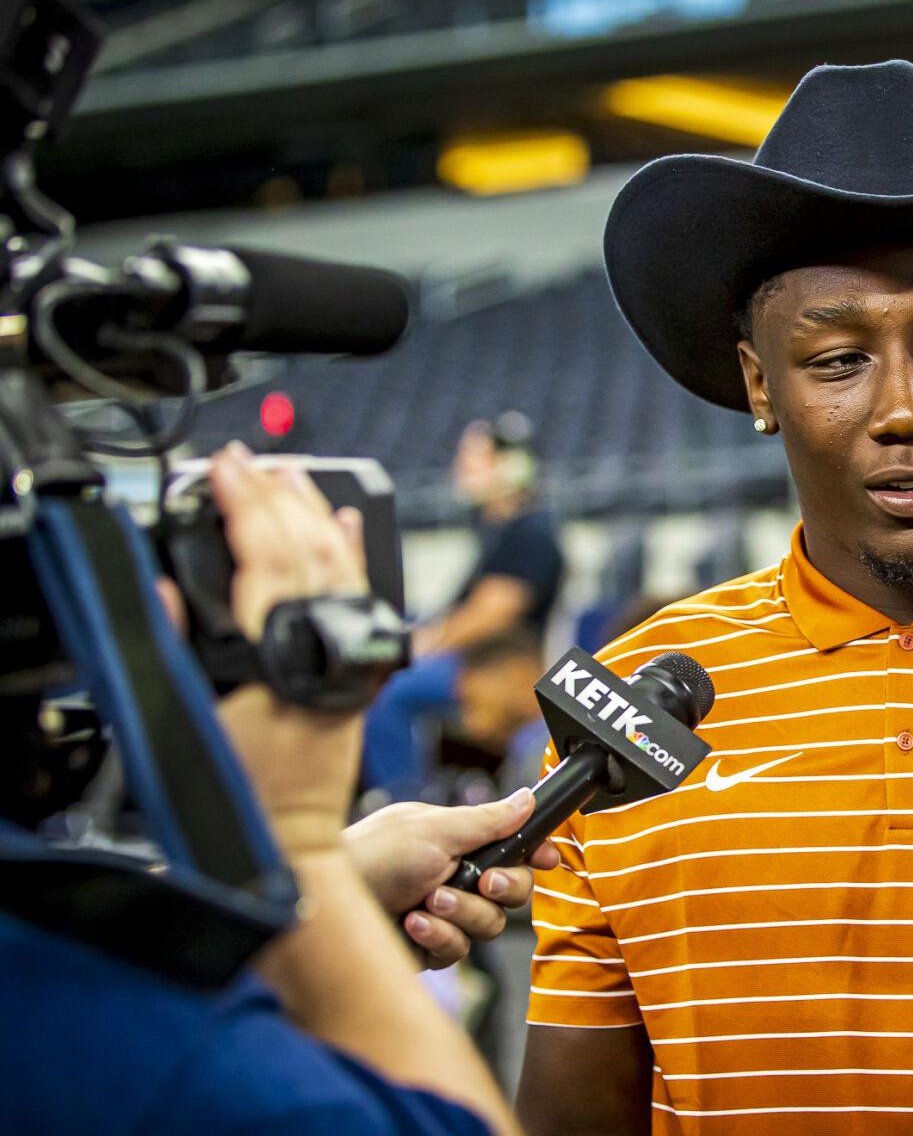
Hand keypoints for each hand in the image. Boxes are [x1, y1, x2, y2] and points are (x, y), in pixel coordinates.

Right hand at [208, 443, 370, 854]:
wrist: (291, 837)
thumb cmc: (241, 790)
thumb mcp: (190, 720)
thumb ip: (179, 648)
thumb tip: (166, 584)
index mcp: (284, 657)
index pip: (268, 558)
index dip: (247, 504)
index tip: (226, 466)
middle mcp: (329, 649)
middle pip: (310, 551)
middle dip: (277, 497)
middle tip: (248, 460)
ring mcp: (351, 657)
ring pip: (341, 566)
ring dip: (313, 514)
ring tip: (288, 475)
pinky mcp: (359, 668)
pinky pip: (362, 595)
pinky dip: (353, 553)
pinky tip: (346, 521)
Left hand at [343, 789, 562, 969]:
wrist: (325, 904)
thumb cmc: (372, 855)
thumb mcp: (435, 830)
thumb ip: (487, 820)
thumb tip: (527, 798)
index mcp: (458, 843)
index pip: (512, 849)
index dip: (534, 854)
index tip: (547, 858)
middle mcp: (454, 878)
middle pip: (513, 892)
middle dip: (502, 887)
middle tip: (483, 882)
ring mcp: (443, 916)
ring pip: (490, 925)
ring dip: (462, 913)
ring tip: (428, 902)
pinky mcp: (430, 948)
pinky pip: (459, 950)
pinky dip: (440, 936)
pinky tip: (414, 924)